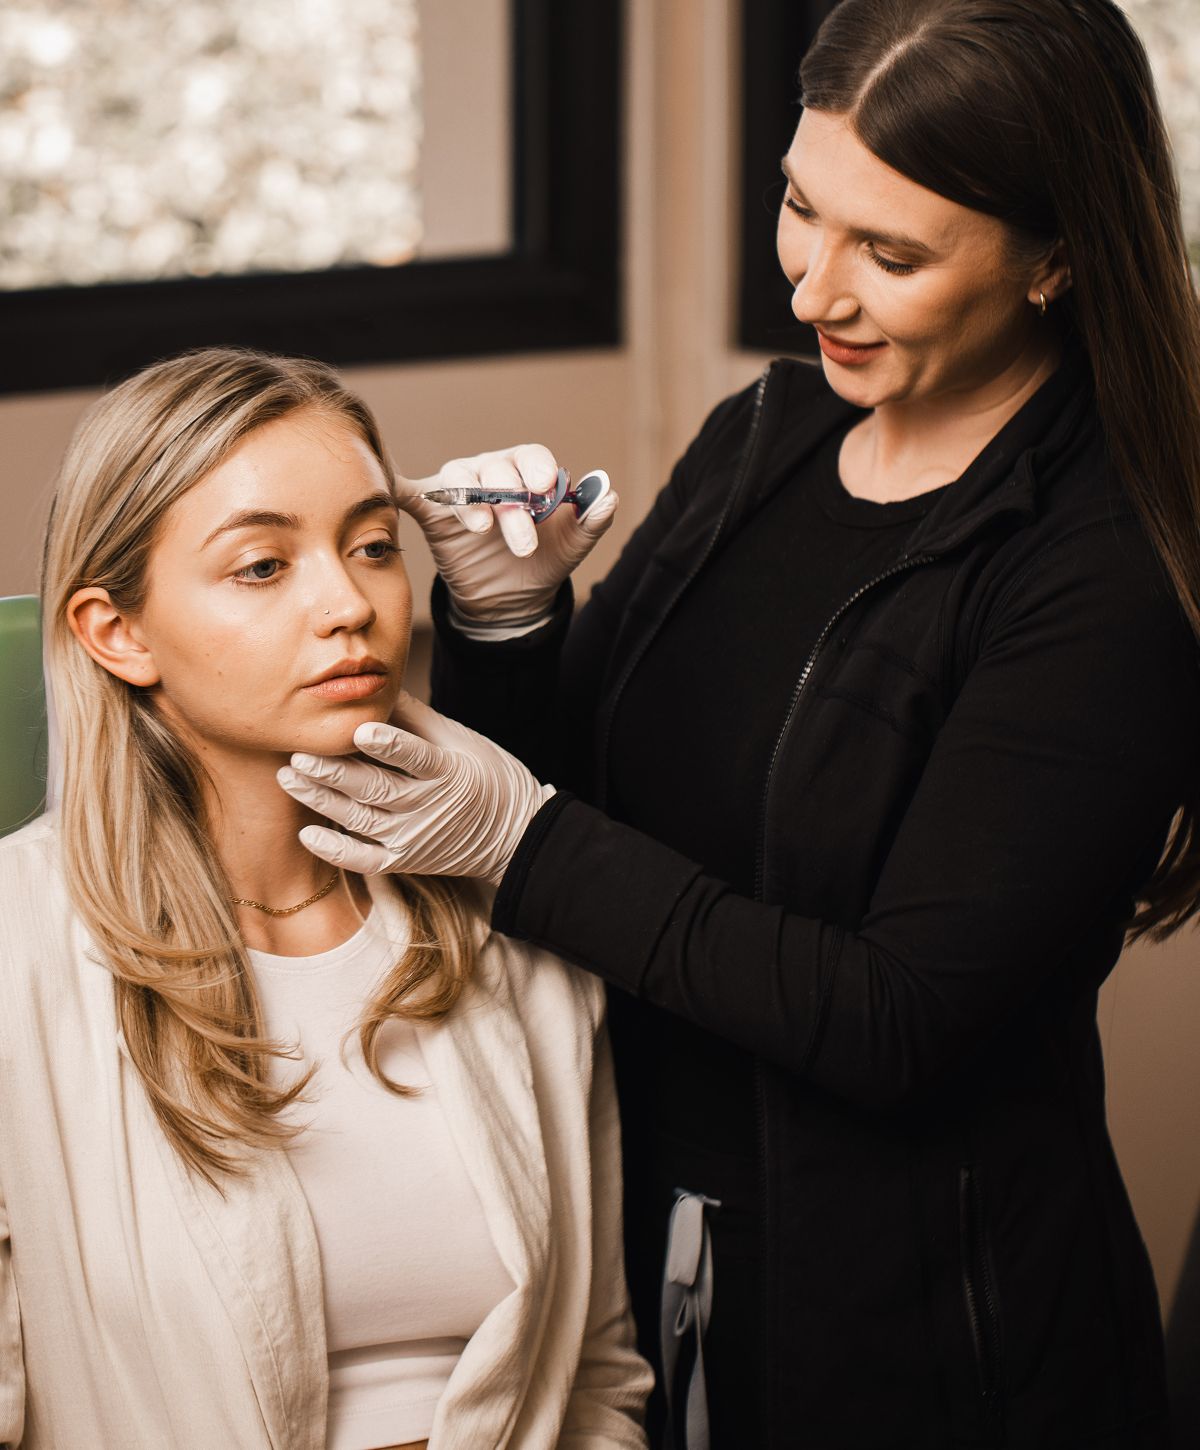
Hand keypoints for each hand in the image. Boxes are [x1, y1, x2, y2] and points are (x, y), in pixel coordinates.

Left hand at [276, 692, 554, 884]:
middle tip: (299, 753)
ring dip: (322, 800)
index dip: (389, 745)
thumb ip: (417, 718)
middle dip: (334, 772)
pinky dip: (336, 850)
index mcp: (449, 771)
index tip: (358, 731)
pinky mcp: (404, 859)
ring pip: (361, 820)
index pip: (415, 757)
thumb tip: (377, 684)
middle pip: (376, 789)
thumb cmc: (488, 776)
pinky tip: (307, 834)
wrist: (514, 834)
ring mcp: (414, 837)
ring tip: (289, 777)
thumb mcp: (463, 740)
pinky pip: (365, 860)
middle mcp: (429, 808)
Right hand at [399, 444, 618, 623]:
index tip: (545, 489)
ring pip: (461, 480)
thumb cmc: (545, 560)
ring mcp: (460, 490)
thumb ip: (593, 520)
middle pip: (496, 471)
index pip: (530, 457)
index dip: (536, 469)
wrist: (512, 598)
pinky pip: (410, 493)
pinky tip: (385, 486)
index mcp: (526, 472)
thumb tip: (610, 494)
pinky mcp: (433, 512)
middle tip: (524, 541)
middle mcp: (491, 472)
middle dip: (511, 504)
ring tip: (484, 530)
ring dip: (473, 503)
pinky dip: (396, 485)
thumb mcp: (574, 546)